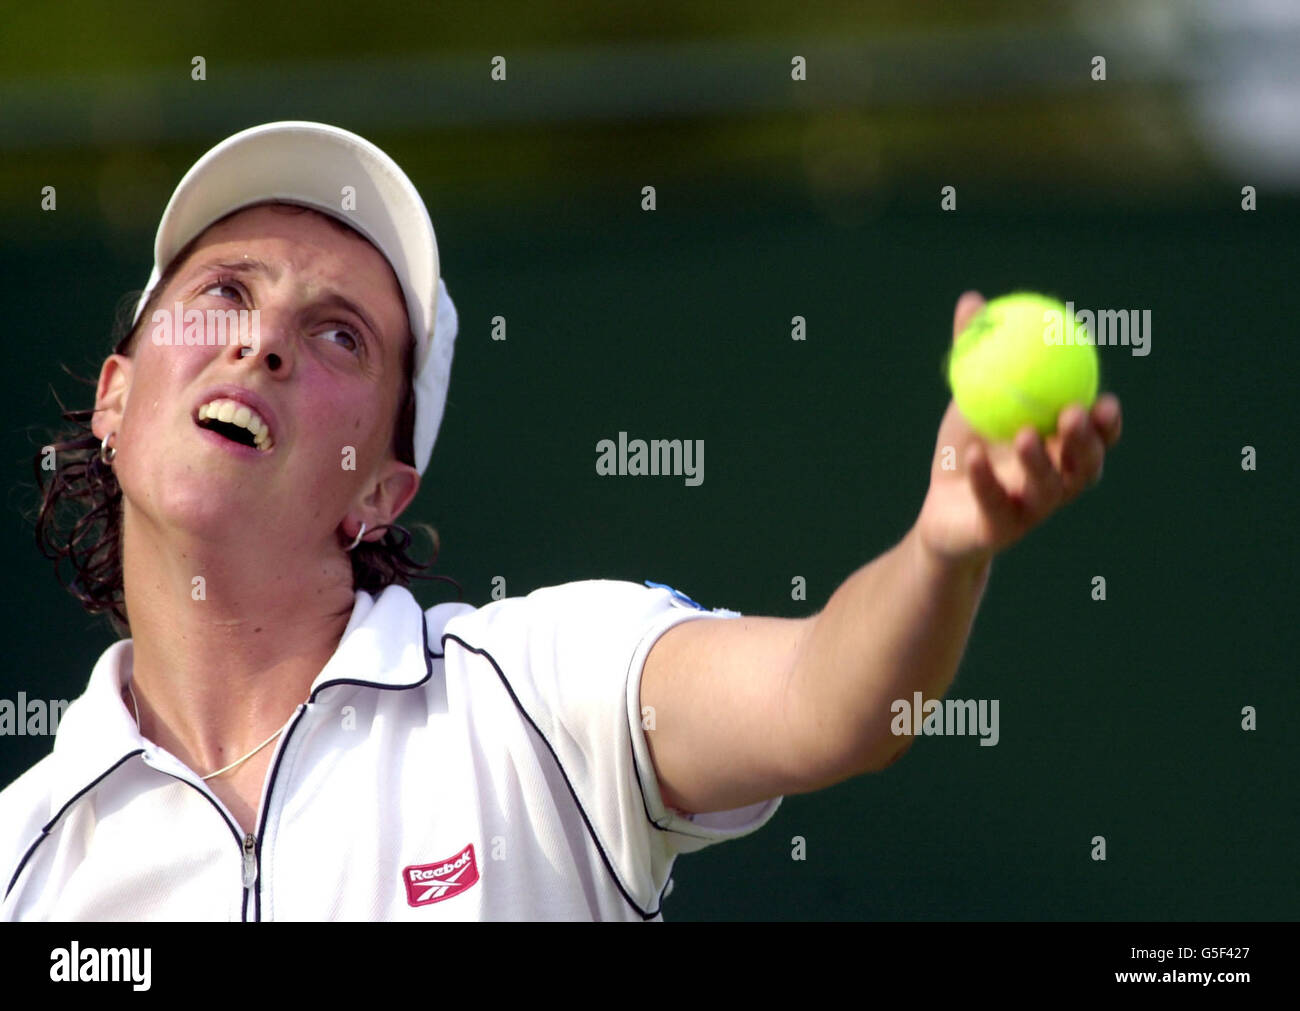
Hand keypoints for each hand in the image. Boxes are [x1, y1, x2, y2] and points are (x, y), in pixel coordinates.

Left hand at [916, 291, 1122, 563]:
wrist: (941, 512)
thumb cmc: (969, 449)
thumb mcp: (970, 397)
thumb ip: (976, 354)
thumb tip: (973, 301)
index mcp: (1061, 452)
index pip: (1096, 439)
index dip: (1108, 424)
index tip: (1107, 400)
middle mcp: (1057, 484)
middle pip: (1084, 466)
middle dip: (1087, 442)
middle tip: (1073, 414)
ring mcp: (1030, 511)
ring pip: (1047, 490)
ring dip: (1039, 463)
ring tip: (1025, 435)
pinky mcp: (998, 531)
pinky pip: (995, 504)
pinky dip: (985, 481)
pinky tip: (975, 456)